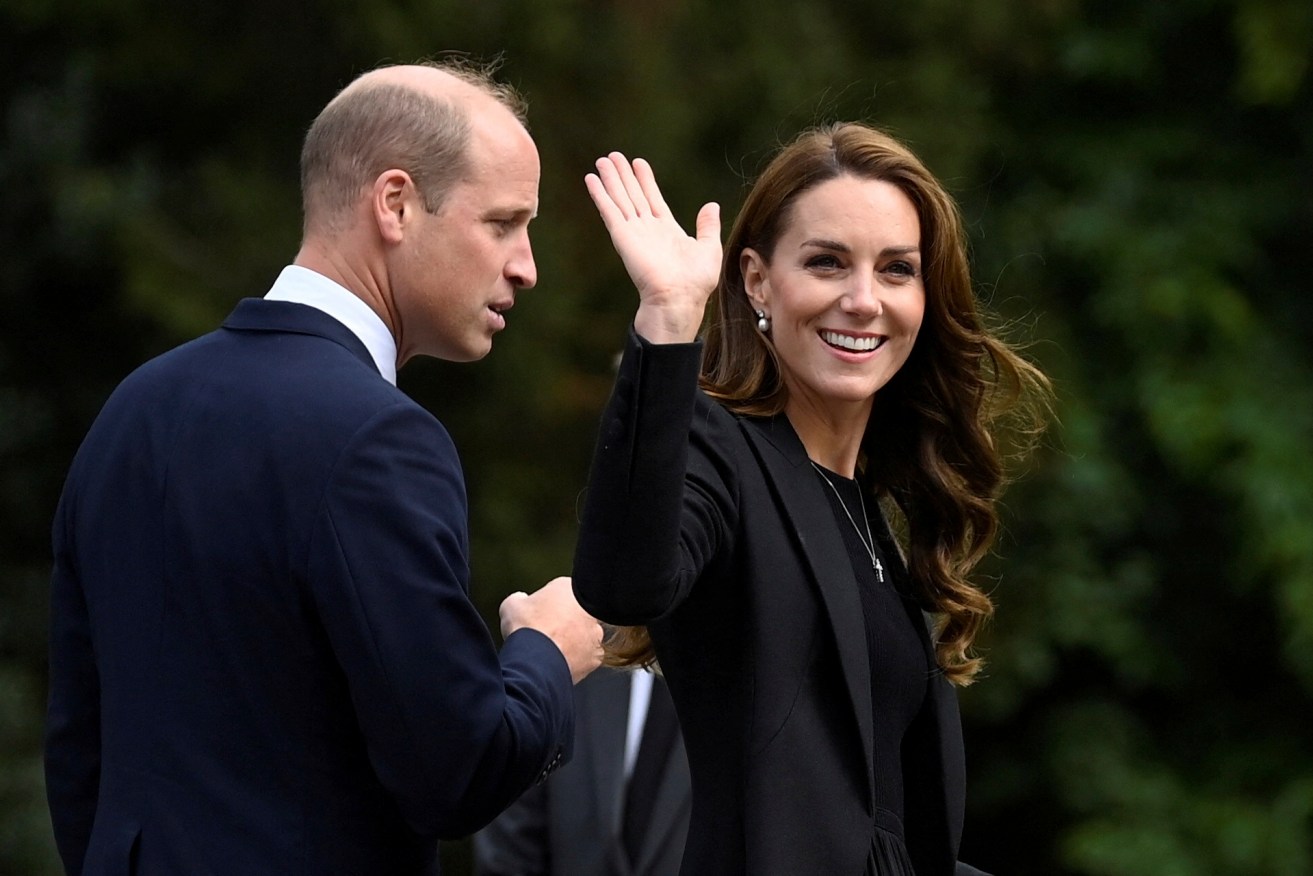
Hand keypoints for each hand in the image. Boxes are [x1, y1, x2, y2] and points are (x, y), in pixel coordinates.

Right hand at [500, 577, 603, 683]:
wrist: (536, 661)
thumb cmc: (526, 629)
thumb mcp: (512, 604)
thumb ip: (520, 598)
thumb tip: (521, 599)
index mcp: (567, 588)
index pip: (560, 593)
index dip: (547, 606)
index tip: (538, 616)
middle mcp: (587, 608)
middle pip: (575, 614)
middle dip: (564, 622)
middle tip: (546, 632)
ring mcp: (594, 633)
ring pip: (583, 636)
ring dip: (572, 641)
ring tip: (551, 650)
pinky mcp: (595, 656)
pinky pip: (585, 657)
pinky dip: (575, 660)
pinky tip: (559, 661)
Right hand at [585, 153, 721, 343]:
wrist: (678, 298)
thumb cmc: (695, 281)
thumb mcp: (708, 248)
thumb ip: (707, 226)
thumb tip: (711, 205)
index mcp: (667, 230)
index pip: (653, 198)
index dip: (645, 180)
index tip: (638, 163)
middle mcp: (648, 228)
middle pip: (633, 195)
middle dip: (624, 175)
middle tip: (613, 156)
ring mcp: (634, 231)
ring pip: (620, 198)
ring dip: (611, 179)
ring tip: (602, 161)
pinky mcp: (623, 236)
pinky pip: (609, 210)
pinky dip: (600, 194)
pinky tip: (591, 180)